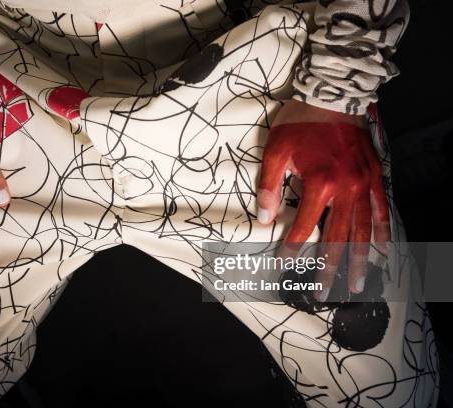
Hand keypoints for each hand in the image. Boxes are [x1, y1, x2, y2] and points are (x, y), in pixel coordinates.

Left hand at [257, 100, 390, 300]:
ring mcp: (363, 184)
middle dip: (328, 267)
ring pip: (362, 230)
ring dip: (357, 259)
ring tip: (355, 284)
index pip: (303, 226)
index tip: (284, 264)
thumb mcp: (276, 151)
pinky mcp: (374, 176)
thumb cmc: (301, 123)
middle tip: (323, 291)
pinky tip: (382, 252)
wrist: (332, 96)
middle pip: (337, 237)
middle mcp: (345, 189)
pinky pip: (381, 209)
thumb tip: (262, 218)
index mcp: (319, 183)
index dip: (293, 247)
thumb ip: (269, 187)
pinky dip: (382, 232)